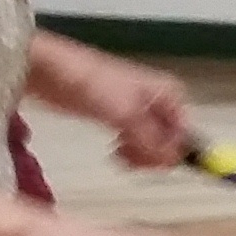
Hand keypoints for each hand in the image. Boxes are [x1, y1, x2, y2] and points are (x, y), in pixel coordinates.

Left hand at [26, 33, 199, 170]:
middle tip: (129, 159)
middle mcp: (160, 102)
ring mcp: (139, 110)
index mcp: (170, 94)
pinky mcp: (118, 117)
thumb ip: (151, 140)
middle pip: (171, 140)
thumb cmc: (92, 85)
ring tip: (119, 155)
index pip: (186, 133)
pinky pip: (135, 142)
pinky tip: (115, 153)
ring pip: (153, 144)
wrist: (49, 70)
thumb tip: (171, 161)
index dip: (173, 152)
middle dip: (154, 155)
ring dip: (140, 155)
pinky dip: (128, 151)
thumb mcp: (126, 114)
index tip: (150, 164)